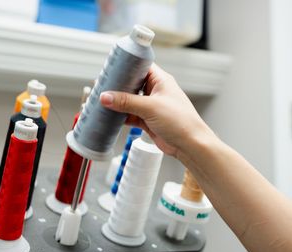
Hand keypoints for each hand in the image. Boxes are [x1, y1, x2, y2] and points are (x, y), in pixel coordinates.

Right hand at [100, 64, 215, 159]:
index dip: (126, 65)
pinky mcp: (148, 120)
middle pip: (132, 84)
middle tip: (101, 85)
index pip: (140, 66)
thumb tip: (105, 97)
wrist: (189, 145)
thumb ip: (126, 102)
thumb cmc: (180, 121)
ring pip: (129, 101)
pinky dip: (121, 116)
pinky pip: (130, 115)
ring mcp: (151, 106)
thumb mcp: (150, 107)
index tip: (111, 67)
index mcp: (160, 80)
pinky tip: (111, 116)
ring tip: (102, 101)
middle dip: (118, 86)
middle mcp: (155, 91)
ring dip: (118, 102)